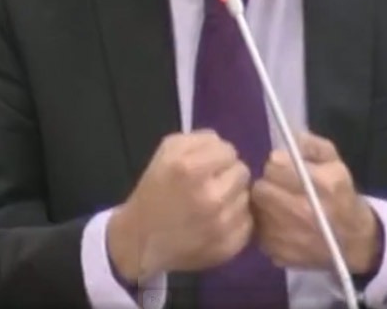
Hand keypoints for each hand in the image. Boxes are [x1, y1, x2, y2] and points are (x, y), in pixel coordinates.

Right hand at [107, 130, 252, 282]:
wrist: (138, 241)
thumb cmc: (154, 191)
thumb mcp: (168, 152)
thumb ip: (201, 139)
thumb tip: (227, 148)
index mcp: (190, 169)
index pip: (229, 152)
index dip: (218, 158)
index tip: (206, 168)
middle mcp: (209, 197)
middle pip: (242, 173)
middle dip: (227, 176)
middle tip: (210, 186)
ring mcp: (221, 224)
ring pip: (246, 197)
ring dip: (232, 198)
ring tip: (211, 205)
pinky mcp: (228, 246)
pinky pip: (248, 222)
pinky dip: (236, 221)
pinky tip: (216, 222)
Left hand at [252, 132, 380, 273]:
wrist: (353, 241)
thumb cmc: (342, 196)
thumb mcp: (336, 163)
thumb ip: (312, 145)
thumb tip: (288, 140)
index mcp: (321, 184)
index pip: (275, 166)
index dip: (278, 164)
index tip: (283, 167)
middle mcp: (302, 211)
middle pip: (260, 189)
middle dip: (267, 184)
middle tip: (278, 187)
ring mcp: (288, 235)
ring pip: (255, 210)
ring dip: (264, 205)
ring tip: (279, 205)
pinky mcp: (277, 253)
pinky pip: (257, 232)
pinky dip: (265, 226)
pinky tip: (281, 224)